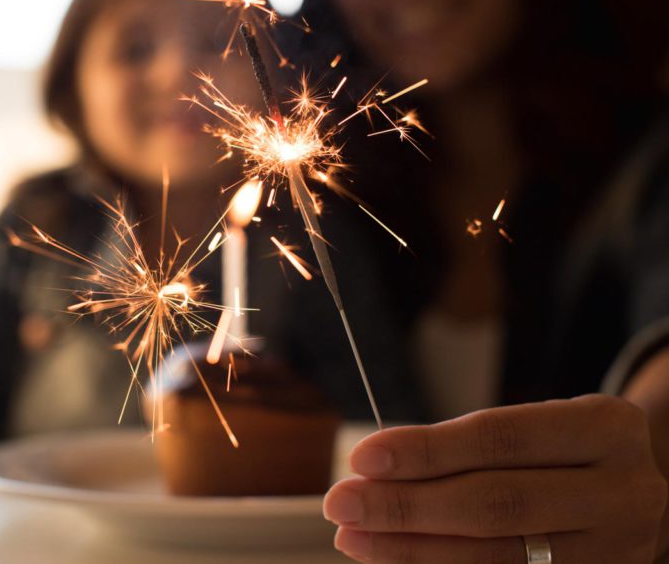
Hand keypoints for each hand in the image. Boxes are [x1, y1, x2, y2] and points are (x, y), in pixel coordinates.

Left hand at [324, 395, 667, 562]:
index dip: (425, 450)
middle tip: (341, 503)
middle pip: (495, 504)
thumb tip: (375, 467)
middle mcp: (622, 493)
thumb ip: (469, 446)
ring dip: (413, 550)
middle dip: (406, 505)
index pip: (499, 439)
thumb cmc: (565, 456)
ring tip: (355, 538)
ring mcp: (618, 553)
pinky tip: (399, 561)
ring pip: (498, 557)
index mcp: (604, 429)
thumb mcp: (539, 429)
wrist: (642, 501)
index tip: (362, 457)